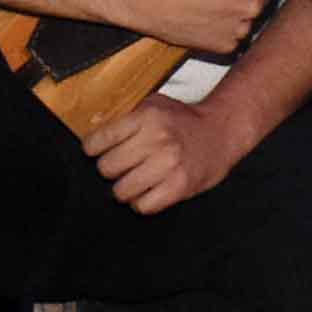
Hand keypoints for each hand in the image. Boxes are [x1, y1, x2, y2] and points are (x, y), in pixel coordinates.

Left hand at [82, 93, 253, 214]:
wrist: (220, 132)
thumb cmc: (183, 121)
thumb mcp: (153, 105)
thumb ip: (125, 118)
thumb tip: (91, 138)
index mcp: (146, 116)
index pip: (99, 140)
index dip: (93, 148)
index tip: (96, 151)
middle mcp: (157, 139)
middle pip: (107, 168)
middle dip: (111, 169)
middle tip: (123, 165)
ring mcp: (169, 165)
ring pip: (121, 190)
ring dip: (125, 188)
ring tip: (136, 179)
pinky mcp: (179, 186)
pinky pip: (142, 206)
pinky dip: (142, 202)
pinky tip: (148, 190)